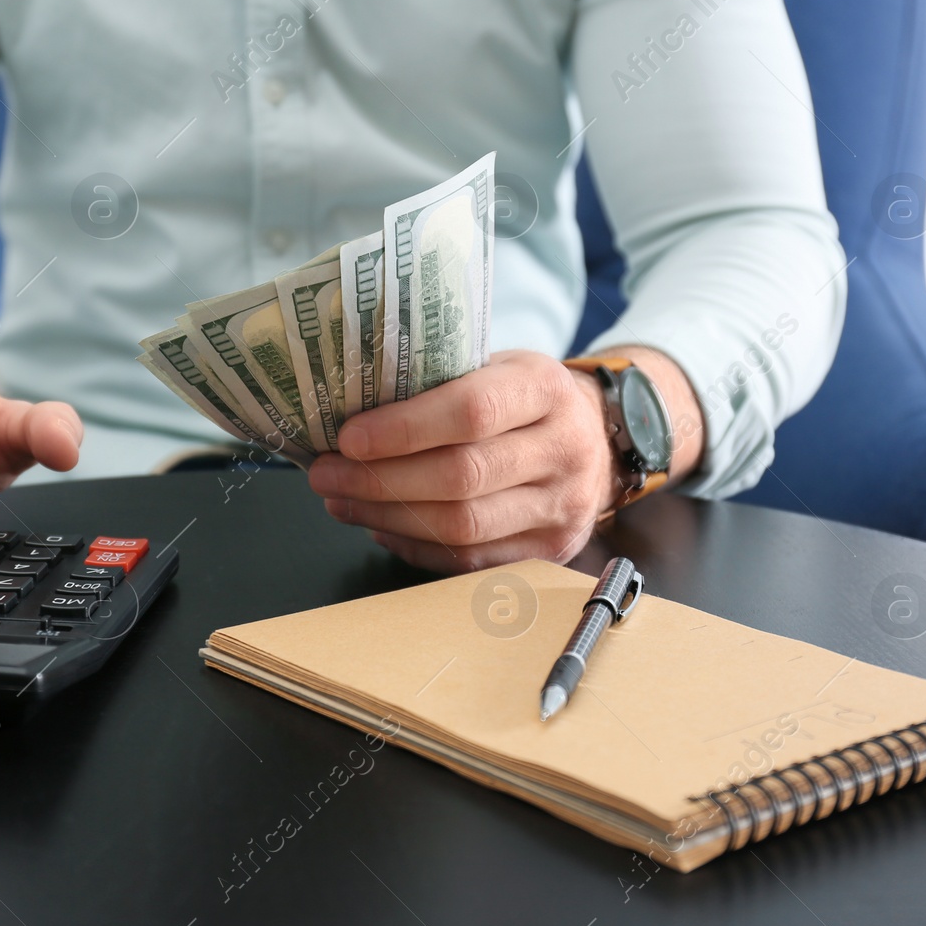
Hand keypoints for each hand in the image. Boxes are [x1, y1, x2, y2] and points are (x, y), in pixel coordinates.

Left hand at [308, 350, 616, 571]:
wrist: (601, 437)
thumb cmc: (525, 398)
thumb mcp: (497, 365)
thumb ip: (438, 382)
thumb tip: (348, 408)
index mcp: (546, 389)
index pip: (471, 412)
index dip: (403, 429)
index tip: (347, 438)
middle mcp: (564, 450)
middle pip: (460, 477)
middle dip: (379, 479)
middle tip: (325, 474)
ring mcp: (562, 507)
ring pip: (461, 526)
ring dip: (387, 516)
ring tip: (340, 500)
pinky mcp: (551, 551)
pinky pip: (468, 560)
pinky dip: (413, 544)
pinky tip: (379, 524)